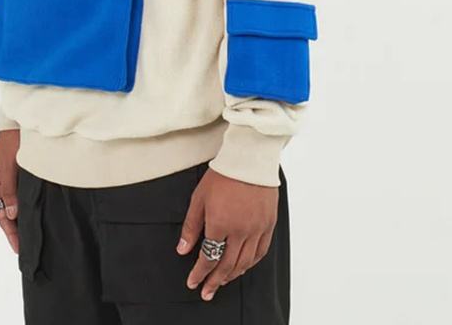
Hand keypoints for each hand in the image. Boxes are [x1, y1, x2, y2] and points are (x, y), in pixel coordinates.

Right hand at [0, 129, 20, 252]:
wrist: (20, 122)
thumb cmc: (11, 141)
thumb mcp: (8, 165)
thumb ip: (9, 190)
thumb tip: (10, 215)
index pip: (1, 215)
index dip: (10, 232)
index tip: (18, 247)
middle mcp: (1, 185)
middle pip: (7, 213)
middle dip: (15, 230)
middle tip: (27, 247)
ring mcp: (11, 180)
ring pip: (15, 206)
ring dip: (22, 219)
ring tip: (32, 236)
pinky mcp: (21, 175)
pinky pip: (23, 196)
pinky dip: (27, 206)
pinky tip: (36, 213)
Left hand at [177, 168, 277, 300]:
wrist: (249, 160)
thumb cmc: (223, 175)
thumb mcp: (199, 198)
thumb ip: (191, 227)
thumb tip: (183, 249)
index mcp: (220, 224)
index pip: (209, 258)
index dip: (199, 273)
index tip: (193, 282)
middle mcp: (240, 231)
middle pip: (227, 265)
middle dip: (214, 281)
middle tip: (207, 291)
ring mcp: (256, 229)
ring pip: (245, 262)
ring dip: (232, 275)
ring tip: (222, 281)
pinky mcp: (268, 224)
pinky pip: (261, 252)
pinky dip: (251, 263)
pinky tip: (244, 266)